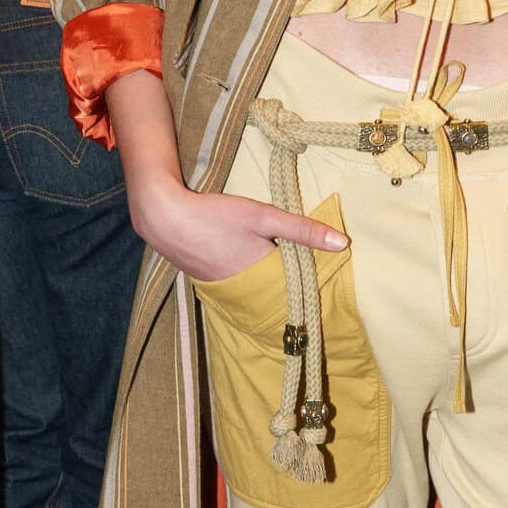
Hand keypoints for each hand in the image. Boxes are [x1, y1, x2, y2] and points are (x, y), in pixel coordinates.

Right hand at [133, 175, 346, 281]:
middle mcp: (243, 291)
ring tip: (273, 264)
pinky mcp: (209, 283)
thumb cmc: (215, 215)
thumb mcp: (264, 216)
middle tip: (297, 266)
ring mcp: (223, 290)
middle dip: (287, 281)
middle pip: (275, 290)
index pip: (295, 287)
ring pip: (256, 288)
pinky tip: (245, 260)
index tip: (320, 275)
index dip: (307, 278)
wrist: (164, 217)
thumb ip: (303, 230)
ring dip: (266, 280)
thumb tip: (343, 243)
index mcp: (261, 278)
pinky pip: (237, 285)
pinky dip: (246, 277)